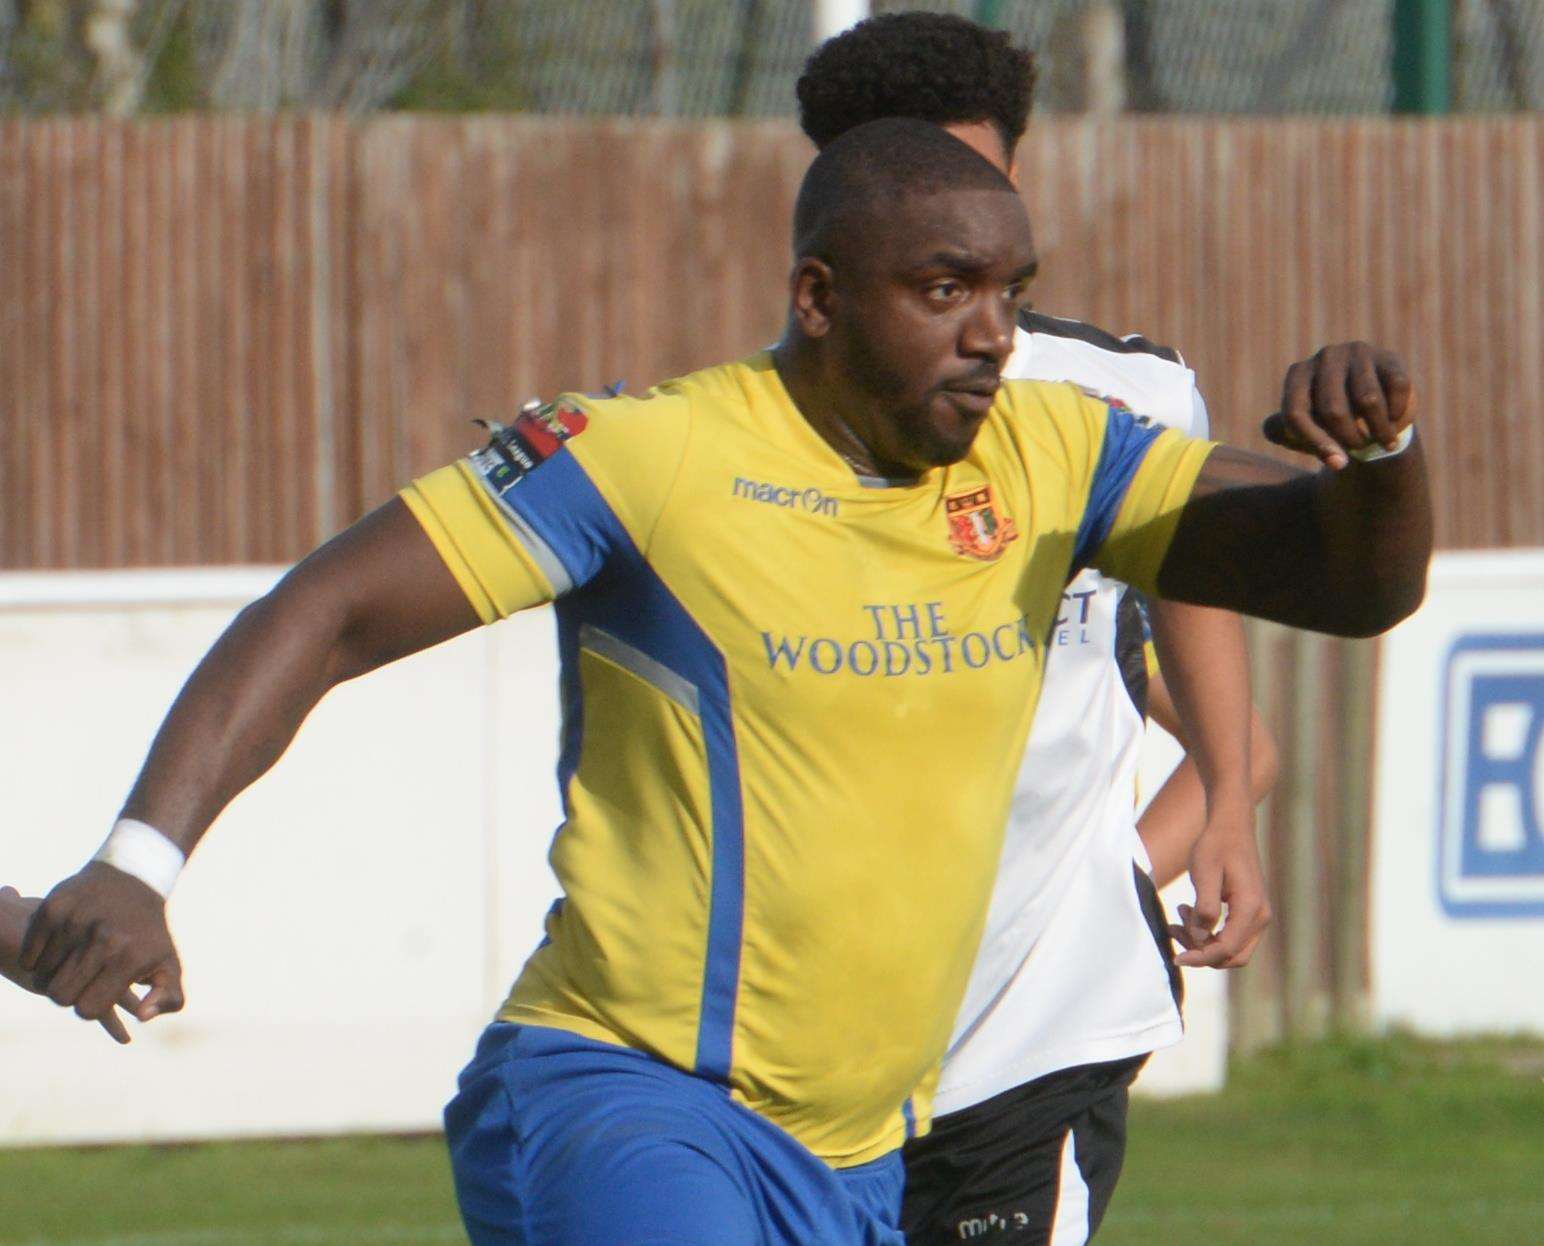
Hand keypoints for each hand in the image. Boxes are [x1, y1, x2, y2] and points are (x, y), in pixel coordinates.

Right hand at [20, 863, 184, 1031]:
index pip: (87, 1010)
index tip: (98, 992)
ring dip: (54, 973)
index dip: (89, 1006)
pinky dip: (38, 957)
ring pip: (42, 976)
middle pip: (60, 996)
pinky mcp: (53, 909)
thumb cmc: (149, 933)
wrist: (135, 877)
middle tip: (83, 977)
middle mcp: (103, 939)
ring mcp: (76, 922)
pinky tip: (58, 946)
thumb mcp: (169, 966)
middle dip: (69, 993)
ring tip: (74, 958)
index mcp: (130, 958)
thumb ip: (168, 999)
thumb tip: (142, 1016)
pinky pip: (29, 956)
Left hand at [1168, 800, 1270, 968]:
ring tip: (1178, 914)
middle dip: (1201, 953)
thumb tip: (1199, 939)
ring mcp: (1258, 916)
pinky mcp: (1249, 912)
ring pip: (1231, 949)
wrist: (1231, 826)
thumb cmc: (1215, 846)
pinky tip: (1187, 912)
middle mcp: (1260, 916)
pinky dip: (1209, 932)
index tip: (1175, 957)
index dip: (1200, 958)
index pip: (1226, 949)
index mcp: (1251, 908)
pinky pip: (1231, 936)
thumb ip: (1204, 908)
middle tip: (1173, 929)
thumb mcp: (1204, 873)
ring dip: (1203, 941)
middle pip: (1233, 956)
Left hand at [1263, 341, 1414, 469]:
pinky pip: (1396, 389)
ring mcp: (1357, 353)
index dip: (1316, 442)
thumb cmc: (1327, 423)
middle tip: (1360, 449)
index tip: (1338, 464)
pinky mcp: (1388, 357)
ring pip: (1368, 400)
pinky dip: (1397, 413)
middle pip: (1333, 410)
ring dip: (1379, 430)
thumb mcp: (1296, 429)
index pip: (1296, 413)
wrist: (1368, 408)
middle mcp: (1324, 357)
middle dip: (1349, 438)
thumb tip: (1278, 430)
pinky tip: (1394, 419)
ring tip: (1385, 442)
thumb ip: (1279, 431)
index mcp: (1297, 375)